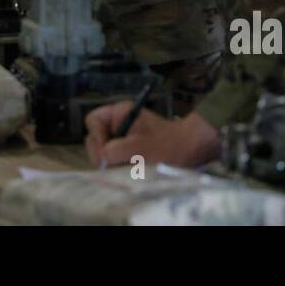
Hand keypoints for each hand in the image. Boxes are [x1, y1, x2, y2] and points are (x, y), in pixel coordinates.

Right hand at [83, 104, 220, 169]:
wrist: (191, 151)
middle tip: (115, 165)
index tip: (106, 152)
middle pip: (94, 138)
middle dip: (102, 154)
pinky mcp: (126, 152)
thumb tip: (101, 158)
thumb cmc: (168, 145)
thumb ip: (116, 150)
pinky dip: (117, 168)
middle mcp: (118, 124)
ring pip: (102, 153)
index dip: (96, 136)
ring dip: (111, 163)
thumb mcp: (140, 147)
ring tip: (128, 168)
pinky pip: (112, 161)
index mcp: (119, 114)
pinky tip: (131, 171)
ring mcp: (121, 138)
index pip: (93, 121)